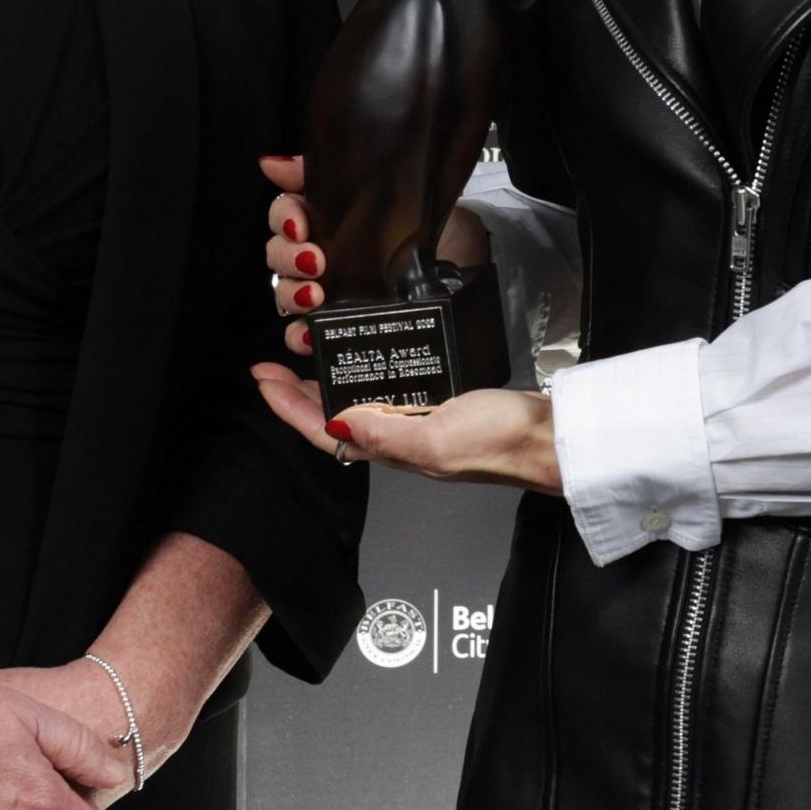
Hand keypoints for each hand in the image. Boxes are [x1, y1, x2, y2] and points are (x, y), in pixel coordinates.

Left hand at [248, 362, 563, 494]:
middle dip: (298, 395)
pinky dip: (369, 377)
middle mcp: (400, 441)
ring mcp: (420, 425)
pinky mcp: (442, 407)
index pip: (322, 431)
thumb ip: (389, 433)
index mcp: (393, 450)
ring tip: (309, 358)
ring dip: (327, 386)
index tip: (262, 377)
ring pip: (358, 406)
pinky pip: (391, 395)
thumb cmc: (502, 443)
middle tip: (276, 362)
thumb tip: (340, 423)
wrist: (549, 440)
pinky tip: (371, 361)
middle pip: (332, 419)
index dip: (286, 407)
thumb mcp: (438, 438)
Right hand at [263, 154, 496, 357]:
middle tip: (316, 261)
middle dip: (287, 257)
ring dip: (290, 293)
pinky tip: (310, 332)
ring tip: (315, 296)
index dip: (285, 217)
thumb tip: (272, 163)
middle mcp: (323, 254)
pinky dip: (299, 335)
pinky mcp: (340, 327)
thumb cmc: (437, 228)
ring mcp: (329, 293)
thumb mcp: (397, 189)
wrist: (474, 269)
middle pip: (278, 254)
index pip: (285, 214)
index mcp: (331, 219)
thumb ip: (342, 171)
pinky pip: (302, 335)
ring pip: (283, 293)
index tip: (301, 224)